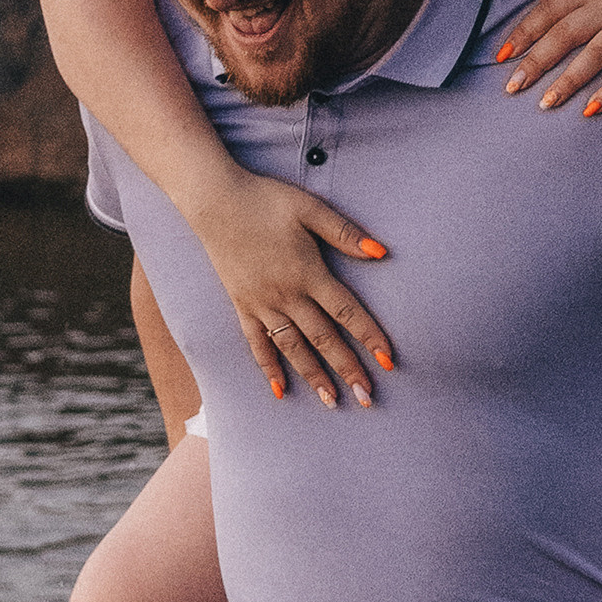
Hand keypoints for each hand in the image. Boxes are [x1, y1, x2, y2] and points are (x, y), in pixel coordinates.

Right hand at [188, 165, 396, 410]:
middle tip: (367, 397)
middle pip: (323, 339)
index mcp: (308, 272)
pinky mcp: (241, 305)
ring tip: (332, 402)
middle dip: (347, 369)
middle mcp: (286, 294)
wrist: (213, 200)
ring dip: (314, 377)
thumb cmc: (266, 200)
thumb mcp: (310, 208)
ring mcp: (261, 303)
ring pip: (292, 348)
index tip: (388, 362)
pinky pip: (256, 344)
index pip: (347, 312)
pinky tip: (280, 391)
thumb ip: (345, 233)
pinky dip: (268, 368)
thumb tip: (382, 253)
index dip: (370, 337)